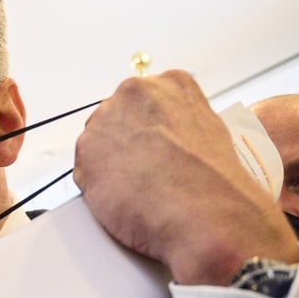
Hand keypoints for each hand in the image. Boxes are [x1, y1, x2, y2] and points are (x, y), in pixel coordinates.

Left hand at [73, 70, 298, 284]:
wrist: (205, 213)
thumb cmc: (213, 182)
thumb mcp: (210, 132)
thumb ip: (179, 122)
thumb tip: (165, 134)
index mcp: (170, 84)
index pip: (143, 102)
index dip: (147, 131)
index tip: (154, 149)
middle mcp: (133, 93)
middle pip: (115, 118)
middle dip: (124, 145)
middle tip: (144, 173)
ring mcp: (107, 120)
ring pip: (98, 144)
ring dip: (109, 166)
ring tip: (139, 190)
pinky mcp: (86, 151)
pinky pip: (85, 172)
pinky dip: (98, 189)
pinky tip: (125, 200)